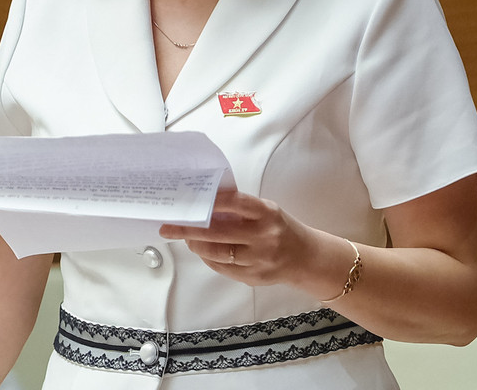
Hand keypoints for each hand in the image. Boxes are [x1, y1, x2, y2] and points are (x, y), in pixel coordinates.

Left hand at [159, 189, 314, 285]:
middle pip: (219, 232)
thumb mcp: (267, 211)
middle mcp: (264, 237)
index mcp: (268, 214)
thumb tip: (203, 204)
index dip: (210, 201)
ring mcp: (259, 260)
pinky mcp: (254, 277)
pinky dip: (208, 257)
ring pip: (217, 253)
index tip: (188, 200)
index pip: (235, 203)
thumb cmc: (280, 228)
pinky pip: (222, 268)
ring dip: (196, 244)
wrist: (306, 258)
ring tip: (185, 237)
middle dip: (190, 228)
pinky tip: (202, 249)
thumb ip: (240, 208)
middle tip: (169, 225)